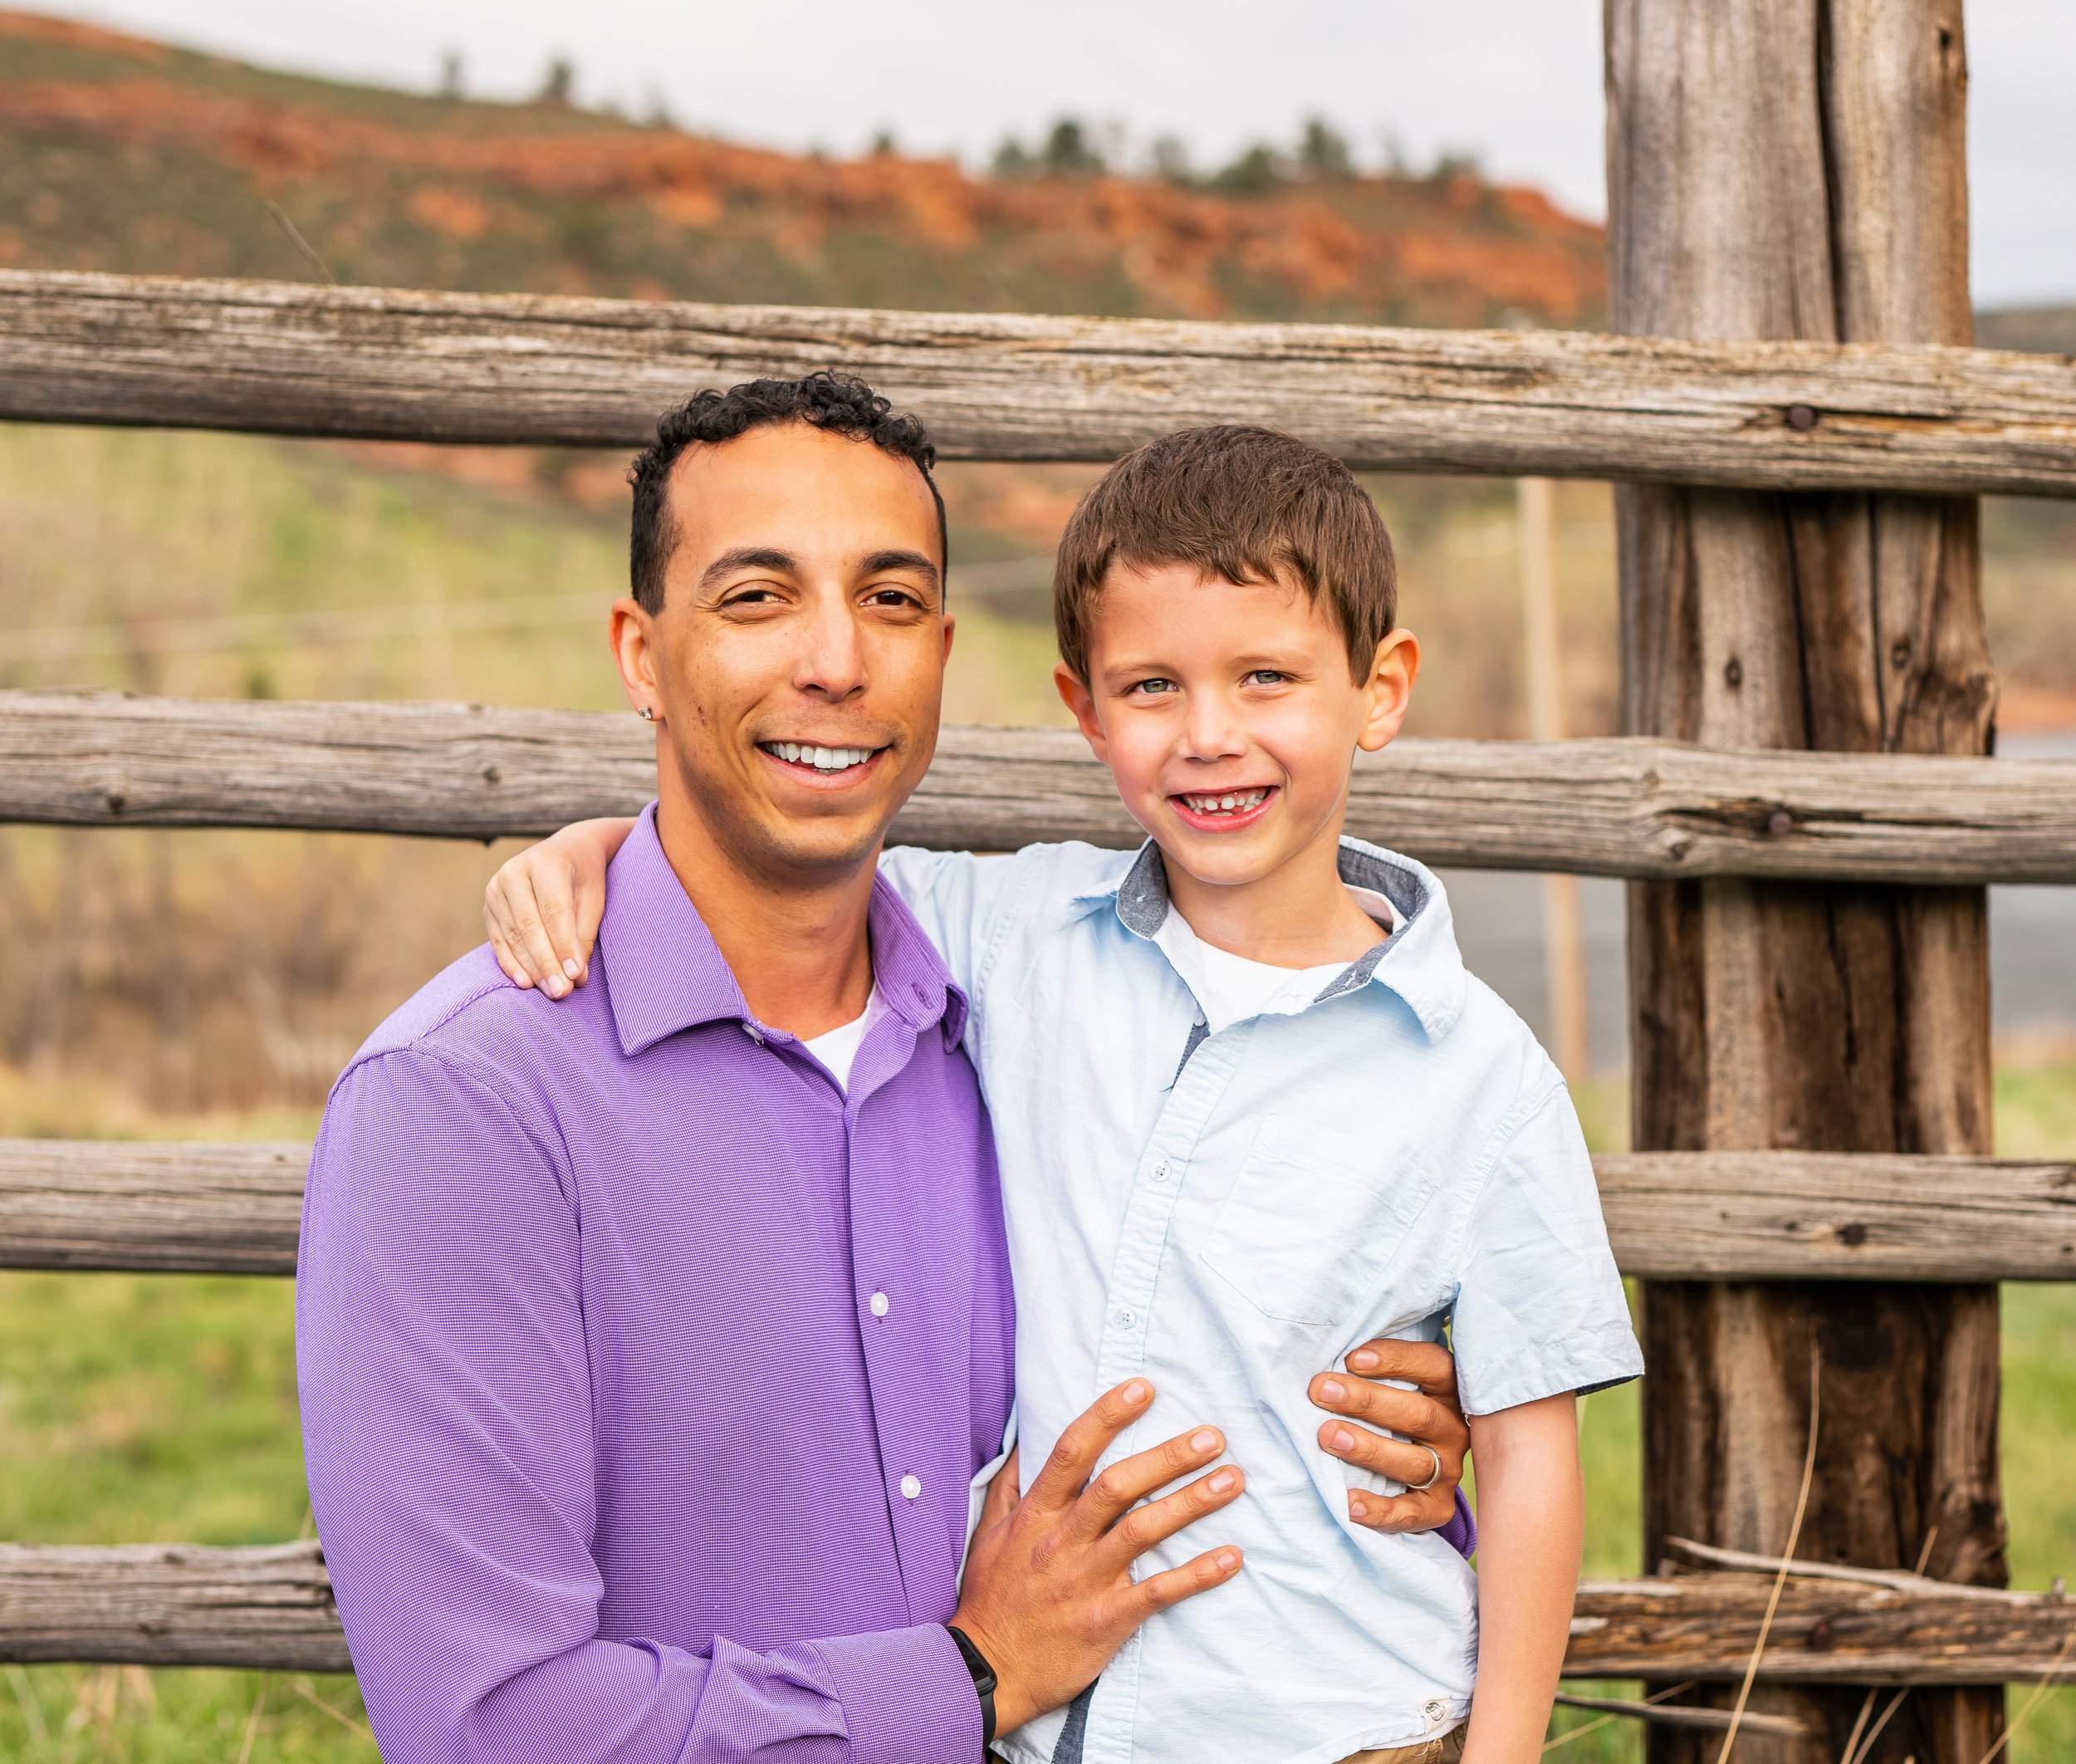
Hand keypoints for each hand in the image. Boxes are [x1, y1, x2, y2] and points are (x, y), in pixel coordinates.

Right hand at [482, 818, 632, 995]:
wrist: (566, 849)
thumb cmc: (585, 876)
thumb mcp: (594, 898)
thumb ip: (584, 934)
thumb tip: (575, 976)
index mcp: (547, 862)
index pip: (554, 911)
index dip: (563, 946)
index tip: (575, 976)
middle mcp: (515, 871)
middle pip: (529, 925)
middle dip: (546, 963)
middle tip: (561, 992)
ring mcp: (496, 887)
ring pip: (512, 935)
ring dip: (530, 967)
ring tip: (550, 991)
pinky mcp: (489, 903)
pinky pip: (497, 938)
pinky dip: (511, 963)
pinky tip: (525, 982)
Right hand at [950, 1379, 1244, 1736]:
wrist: (986, 1672)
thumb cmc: (991, 1599)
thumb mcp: (989, 1535)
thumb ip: (1010, 1486)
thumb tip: (1026, 1440)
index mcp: (1036, 1515)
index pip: (1073, 1452)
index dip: (1108, 1415)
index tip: (1144, 1388)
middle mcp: (1062, 1541)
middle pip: (1118, 1486)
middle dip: (1168, 1456)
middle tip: (1212, 1436)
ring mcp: (1085, 1581)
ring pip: (1143, 1531)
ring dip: (1191, 1503)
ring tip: (1232, 1480)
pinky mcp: (1105, 1620)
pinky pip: (1157, 1593)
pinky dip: (1197, 1574)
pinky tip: (1231, 1557)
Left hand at [1310, 1337, 1469, 1532]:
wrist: (1410, 1457)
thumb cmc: (1386, 1402)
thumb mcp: (1389, 1378)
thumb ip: (1368, 1365)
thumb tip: (1323, 1352)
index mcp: (1447, 1388)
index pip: (1433, 1366)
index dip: (1395, 1360)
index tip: (1352, 1358)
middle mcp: (1453, 1429)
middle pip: (1418, 1414)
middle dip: (1366, 1402)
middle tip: (1321, 1391)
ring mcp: (1448, 1470)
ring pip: (1414, 1462)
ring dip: (1369, 1449)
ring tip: (1328, 1436)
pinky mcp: (1436, 1506)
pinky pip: (1412, 1514)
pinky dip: (1380, 1510)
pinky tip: (1348, 1502)